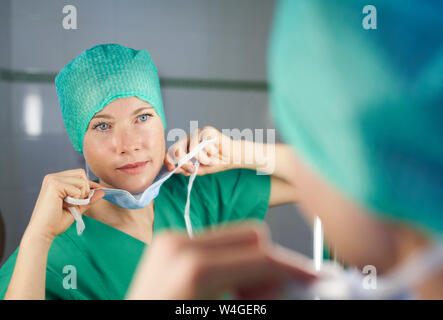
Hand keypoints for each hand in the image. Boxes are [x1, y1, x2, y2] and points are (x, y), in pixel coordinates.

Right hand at [26, 169, 104, 241]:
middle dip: (84, 189)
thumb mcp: (76, 208)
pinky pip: (77, 189)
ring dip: (80, 195)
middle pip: (81, 174)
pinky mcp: (54, 184)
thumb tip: (102, 191)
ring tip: (68, 204)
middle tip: (75, 202)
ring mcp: (53, 179)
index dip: (89, 184)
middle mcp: (53, 177)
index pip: (79, 175)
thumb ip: (88, 199)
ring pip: (81, 180)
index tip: (97, 191)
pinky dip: (76, 199)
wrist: (43, 231)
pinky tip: (64, 205)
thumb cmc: (56, 222)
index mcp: (56, 180)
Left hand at [126, 223, 316, 299]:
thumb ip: (264, 297)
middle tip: (272, 295)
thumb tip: (291, 286)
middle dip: (271, 266)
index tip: (313, 280)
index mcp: (195, 268)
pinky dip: (231, 264)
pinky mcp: (168, 245)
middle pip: (252, 236)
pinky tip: (226, 289)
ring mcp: (171, 242)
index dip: (294, 269)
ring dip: (251, 265)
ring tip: (245, 296)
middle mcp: (180, 245)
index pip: (262, 256)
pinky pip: (216, 244)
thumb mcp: (228, 319)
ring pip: (236, 238)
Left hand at [164, 126, 236, 175]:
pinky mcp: (207, 130)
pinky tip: (215, 152)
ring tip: (210, 161)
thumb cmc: (216, 162)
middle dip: (183, 162)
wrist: (232, 157)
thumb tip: (174, 170)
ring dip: (201, 158)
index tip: (172, 169)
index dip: (168, 160)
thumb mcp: (199, 169)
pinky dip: (209, 152)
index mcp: (185, 147)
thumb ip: (186, 169)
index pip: (171, 151)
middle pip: (177, 148)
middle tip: (193, 169)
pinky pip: (203, 143)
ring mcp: (198, 134)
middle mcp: (189, 139)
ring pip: (191, 147)